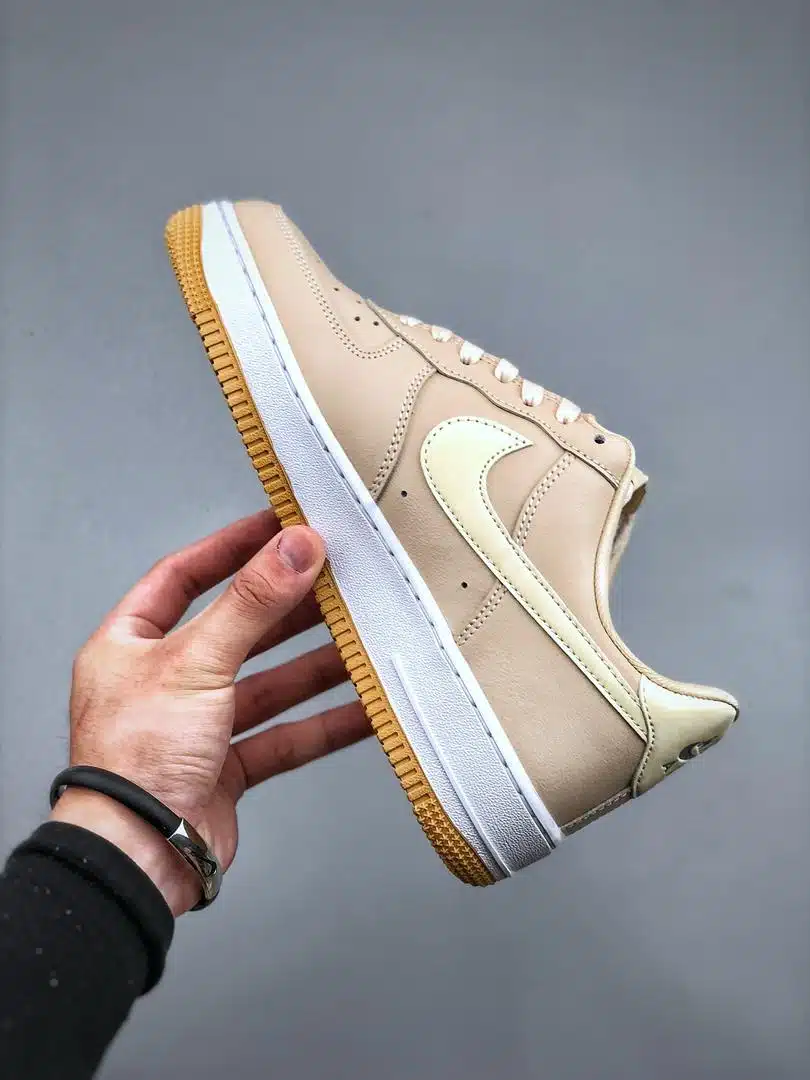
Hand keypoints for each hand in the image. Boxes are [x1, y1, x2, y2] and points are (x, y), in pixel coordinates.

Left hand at [50, 511, 368, 913]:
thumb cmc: (136, 758)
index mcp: (131, 644)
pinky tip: (365, 710)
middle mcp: (162, 682)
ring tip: (363, 639)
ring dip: (315, 665)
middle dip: (288, 608)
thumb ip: (252, 603)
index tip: (279, 525)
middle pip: (236, 629)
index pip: (183, 577)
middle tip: (336, 579)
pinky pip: (285, 736)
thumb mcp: (196, 661)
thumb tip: (297, 546)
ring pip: (267, 684)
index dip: (231, 548)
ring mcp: (196, 727)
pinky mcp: (226, 768)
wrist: (139, 856)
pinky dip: (324, 724)